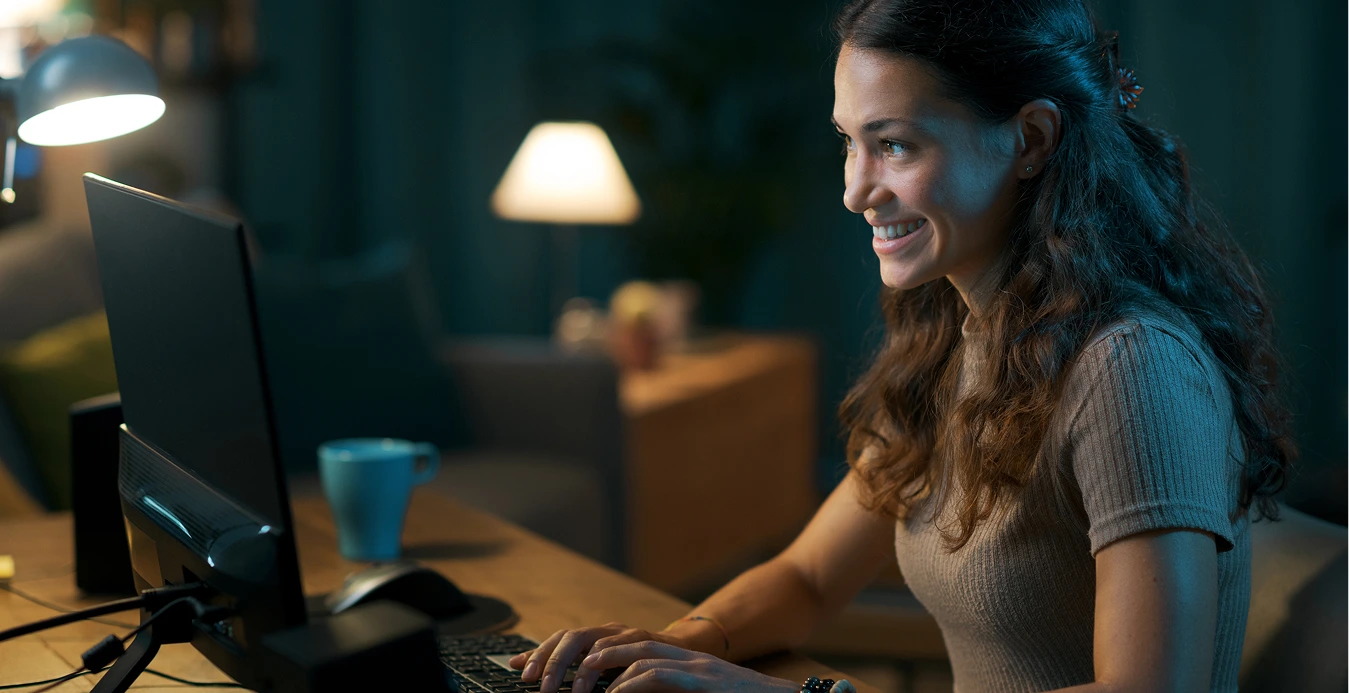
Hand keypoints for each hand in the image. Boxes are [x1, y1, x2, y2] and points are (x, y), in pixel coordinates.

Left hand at [507, 622, 689, 692]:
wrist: (706, 670)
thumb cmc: (657, 675)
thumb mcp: (618, 675)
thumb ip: (590, 677)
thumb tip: (552, 685)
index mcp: (604, 637)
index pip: (565, 638)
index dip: (541, 651)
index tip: (518, 669)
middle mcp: (619, 632)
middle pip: (578, 635)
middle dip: (556, 659)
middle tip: (542, 685)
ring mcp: (642, 640)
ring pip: (606, 645)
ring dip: (587, 670)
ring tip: (574, 692)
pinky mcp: (667, 655)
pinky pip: (642, 666)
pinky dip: (624, 680)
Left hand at [581, 641, 798, 692]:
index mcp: (683, 662)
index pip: (635, 646)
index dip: (600, 653)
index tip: (572, 669)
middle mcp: (688, 658)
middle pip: (631, 640)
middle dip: (595, 653)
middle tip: (566, 670)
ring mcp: (697, 666)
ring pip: (642, 652)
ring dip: (607, 665)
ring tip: (581, 679)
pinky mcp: (704, 681)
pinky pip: (660, 675)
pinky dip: (632, 685)